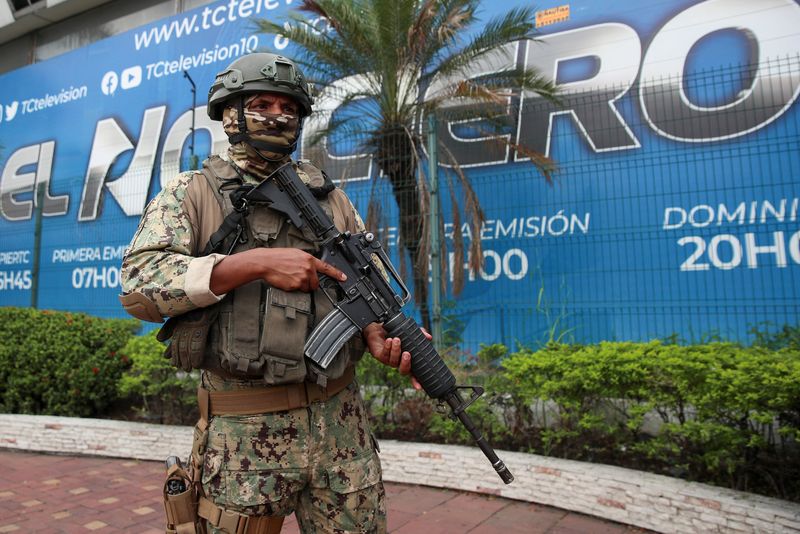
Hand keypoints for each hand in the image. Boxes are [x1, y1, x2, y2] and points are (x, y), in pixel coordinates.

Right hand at [210, 248, 346, 294]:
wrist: (265, 262)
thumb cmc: (277, 257)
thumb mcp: (295, 254)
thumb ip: (306, 261)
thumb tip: (311, 268)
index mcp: (308, 259)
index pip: (326, 267)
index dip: (336, 274)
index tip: (344, 278)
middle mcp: (308, 268)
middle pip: (316, 283)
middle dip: (310, 284)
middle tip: (299, 279)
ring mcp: (302, 277)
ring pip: (307, 288)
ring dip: (301, 286)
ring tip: (290, 278)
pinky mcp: (295, 285)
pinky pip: (298, 291)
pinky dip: (293, 288)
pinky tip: (286, 280)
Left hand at [364, 323, 431, 390]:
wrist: (378, 327)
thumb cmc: (395, 332)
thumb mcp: (409, 332)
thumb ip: (419, 334)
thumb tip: (428, 337)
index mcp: (406, 360)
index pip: (413, 373)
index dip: (416, 381)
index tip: (419, 387)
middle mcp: (398, 362)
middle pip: (403, 371)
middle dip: (405, 364)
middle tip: (407, 353)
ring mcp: (388, 360)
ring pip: (393, 361)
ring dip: (396, 350)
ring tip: (397, 339)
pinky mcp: (379, 355)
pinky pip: (384, 354)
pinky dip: (387, 347)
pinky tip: (389, 340)